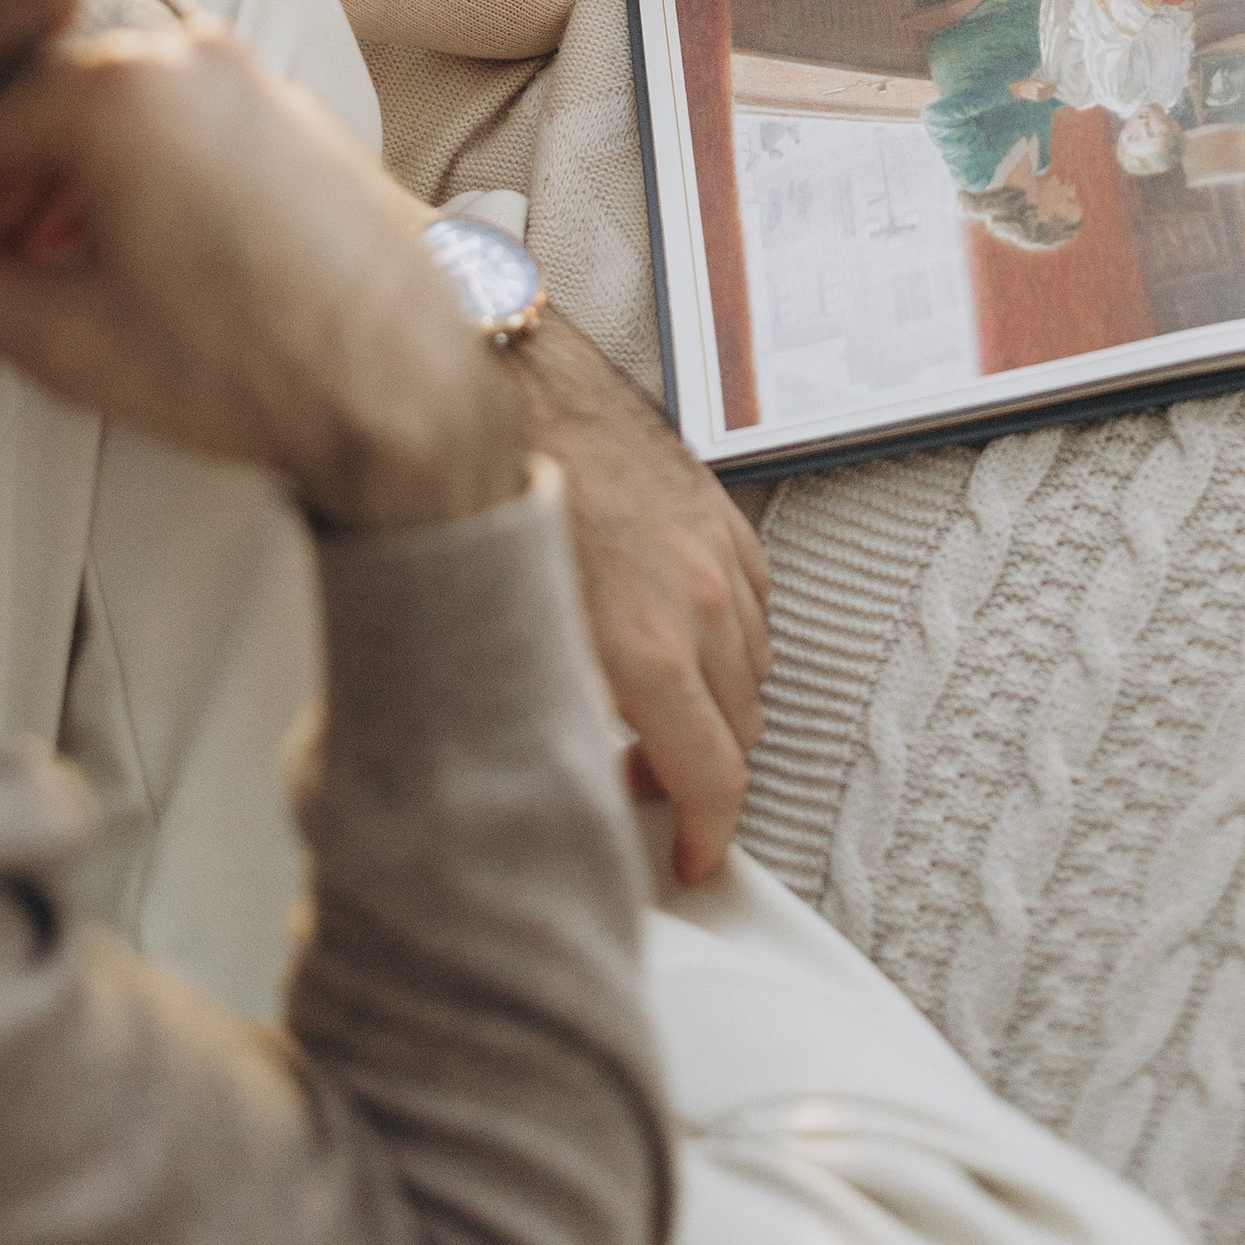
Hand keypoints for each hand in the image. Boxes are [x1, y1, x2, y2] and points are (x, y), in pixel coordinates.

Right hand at [0, 20, 523, 529]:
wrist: (419, 382)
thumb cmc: (254, 363)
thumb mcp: (69, 339)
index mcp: (117, 91)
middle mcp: (182, 55)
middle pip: (30, 104)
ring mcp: (242, 74)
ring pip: (97, 108)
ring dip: (37, 178)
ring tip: (3, 265)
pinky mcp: (282, 107)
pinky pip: (162, 115)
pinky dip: (109, 169)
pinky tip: (90, 243)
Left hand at [506, 310, 771, 883]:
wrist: (508, 387)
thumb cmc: (488, 503)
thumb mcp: (509, 632)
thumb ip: (547, 712)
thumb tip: (539, 771)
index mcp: (646, 648)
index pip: (713, 776)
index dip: (708, 834)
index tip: (690, 857)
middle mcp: (698, 604)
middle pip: (741, 729)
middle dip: (701, 775)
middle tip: (643, 784)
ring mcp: (717, 555)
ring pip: (754, 669)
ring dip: (719, 707)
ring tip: (656, 711)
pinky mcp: (721, 514)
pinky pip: (756, 604)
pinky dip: (732, 639)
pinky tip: (684, 639)